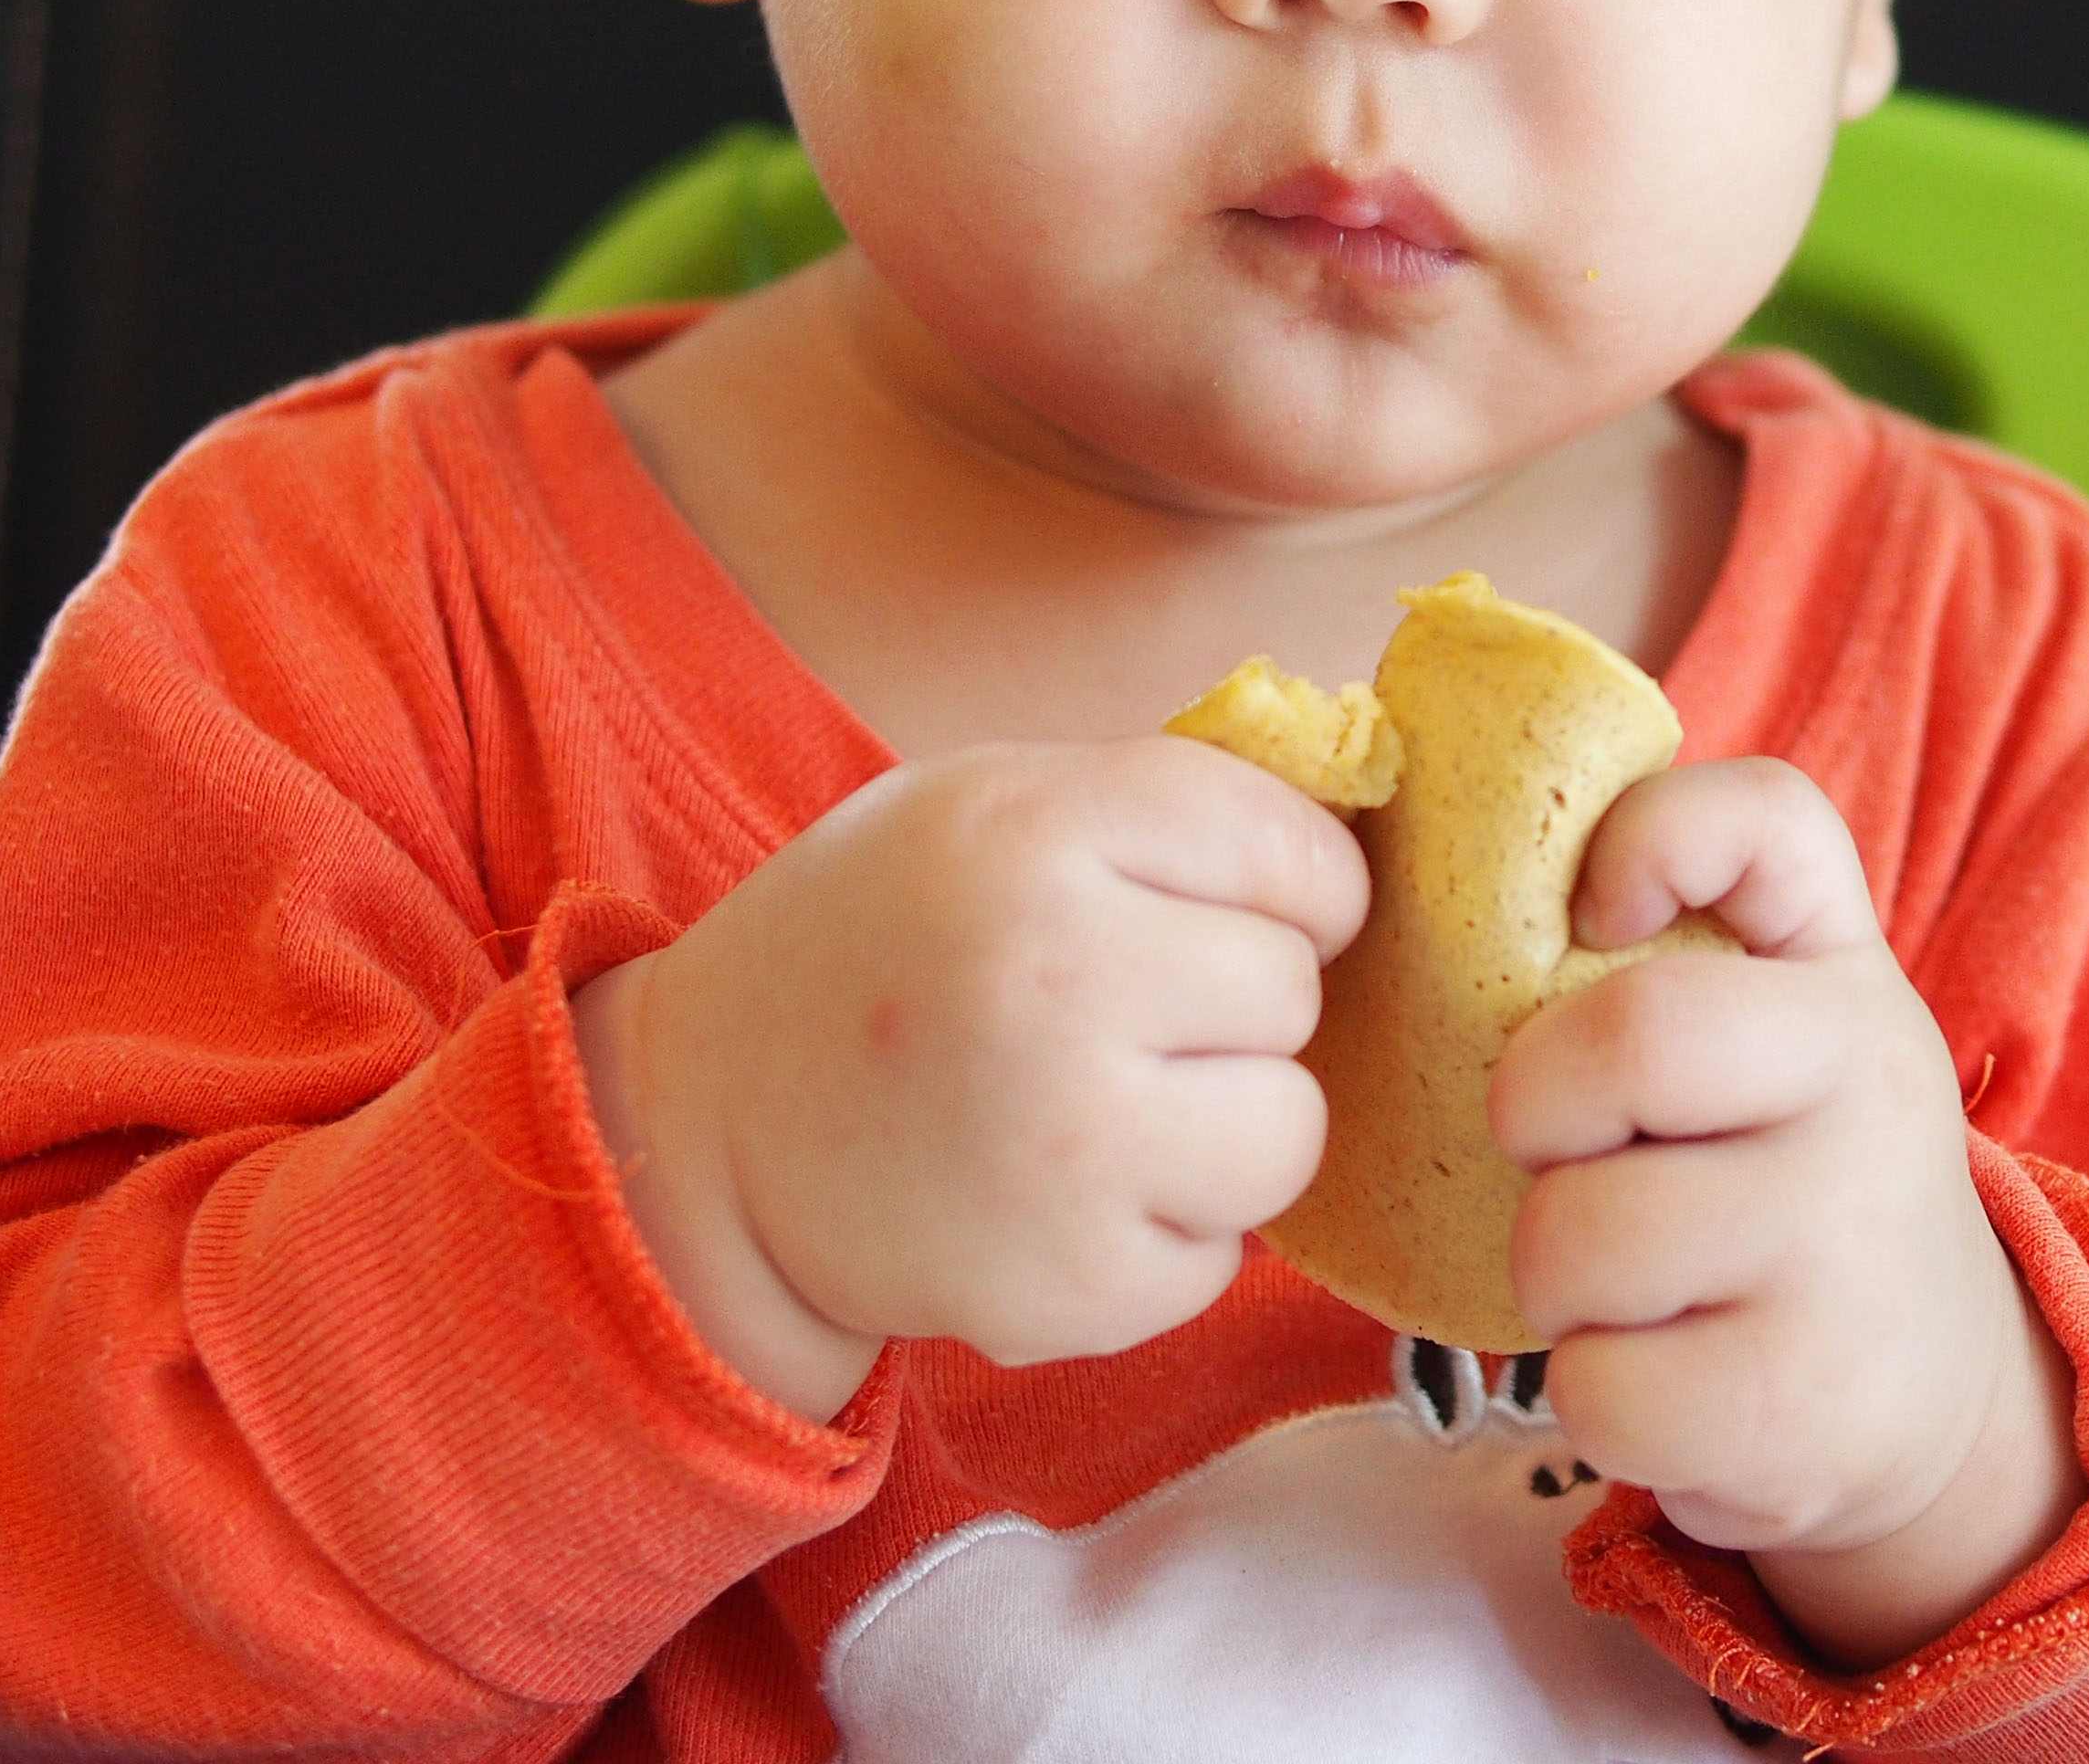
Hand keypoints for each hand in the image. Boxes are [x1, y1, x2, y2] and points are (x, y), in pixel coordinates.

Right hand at [574, 737, 1367, 1414]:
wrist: (716, 1132)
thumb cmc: (888, 943)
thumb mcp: (995, 805)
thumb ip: (1166, 803)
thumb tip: (1372, 799)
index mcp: (1036, 835)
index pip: (1293, 848)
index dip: (1294, 884)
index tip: (1240, 908)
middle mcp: (1053, 982)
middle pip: (1292, 989)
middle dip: (1242, 1004)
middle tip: (1136, 1015)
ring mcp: (1062, 1149)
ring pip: (1290, 1132)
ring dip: (1227, 1125)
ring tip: (1113, 1106)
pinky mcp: (1066, 1289)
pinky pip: (1224, 1255)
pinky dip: (1168, 1234)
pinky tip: (1066, 1192)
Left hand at [1491, 760, 2084, 1669]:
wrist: (1940, 1401)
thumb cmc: (1804, 1182)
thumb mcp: (1794, 1027)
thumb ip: (1706, 907)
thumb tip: (1549, 865)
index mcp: (1848, 984)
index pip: (1765, 821)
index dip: (1644, 840)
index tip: (1591, 919)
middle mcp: (1874, 1093)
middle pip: (1626, 1041)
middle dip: (1535, 1109)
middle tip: (1565, 1154)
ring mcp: (1844, 1253)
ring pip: (1574, 1237)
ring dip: (1555, 1278)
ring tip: (1633, 1285)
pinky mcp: (1796, 1405)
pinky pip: (1594, 1387)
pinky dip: (1597, 1396)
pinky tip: (1672, 1378)